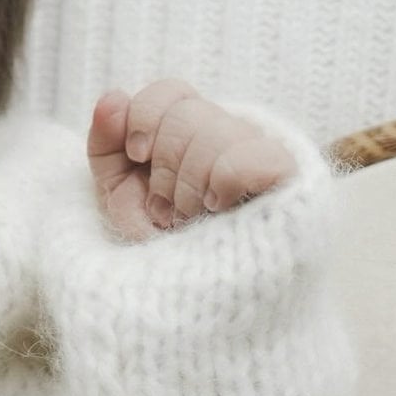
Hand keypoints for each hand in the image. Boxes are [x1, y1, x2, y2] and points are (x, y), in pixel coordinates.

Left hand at [87, 79, 297, 240]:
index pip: (173, 92)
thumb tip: (113, 96)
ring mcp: (261, 158)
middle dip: (164, 167)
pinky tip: (220, 209)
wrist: (190, 304)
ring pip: (216, 132)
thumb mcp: (120, 197)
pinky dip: (222, 180)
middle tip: (167, 210)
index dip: (147, 114)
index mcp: (192, 136)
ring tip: (191, 219)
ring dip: (189, 184)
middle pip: (189, 112)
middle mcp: (229, 138)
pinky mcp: (289, 182)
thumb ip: (106, 144)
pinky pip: (252, 154)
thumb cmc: (160, 250)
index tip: (138, 154)